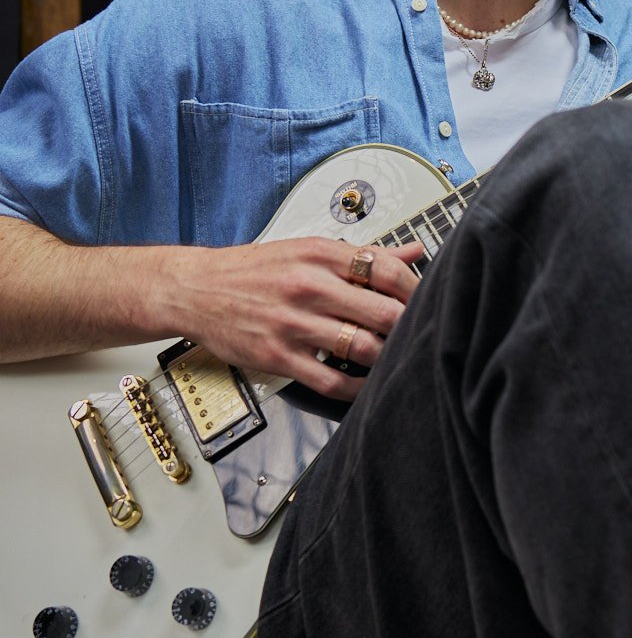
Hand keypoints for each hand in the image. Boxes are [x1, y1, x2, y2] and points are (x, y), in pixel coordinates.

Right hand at [160, 236, 426, 401]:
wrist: (197, 289)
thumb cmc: (255, 270)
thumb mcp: (309, 250)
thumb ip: (364, 254)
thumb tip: (413, 250)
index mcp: (320, 255)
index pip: (386, 270)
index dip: (416, 289)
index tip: (427, 300)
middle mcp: (308, 287)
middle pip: (382, 312)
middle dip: (408, 327)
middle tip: (420, 334)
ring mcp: (293, 324)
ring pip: (362, 348)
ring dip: (386, 357)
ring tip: (395, 358)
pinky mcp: (278, 357)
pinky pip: (331, 381)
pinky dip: (357, 388)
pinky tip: (366, 384)